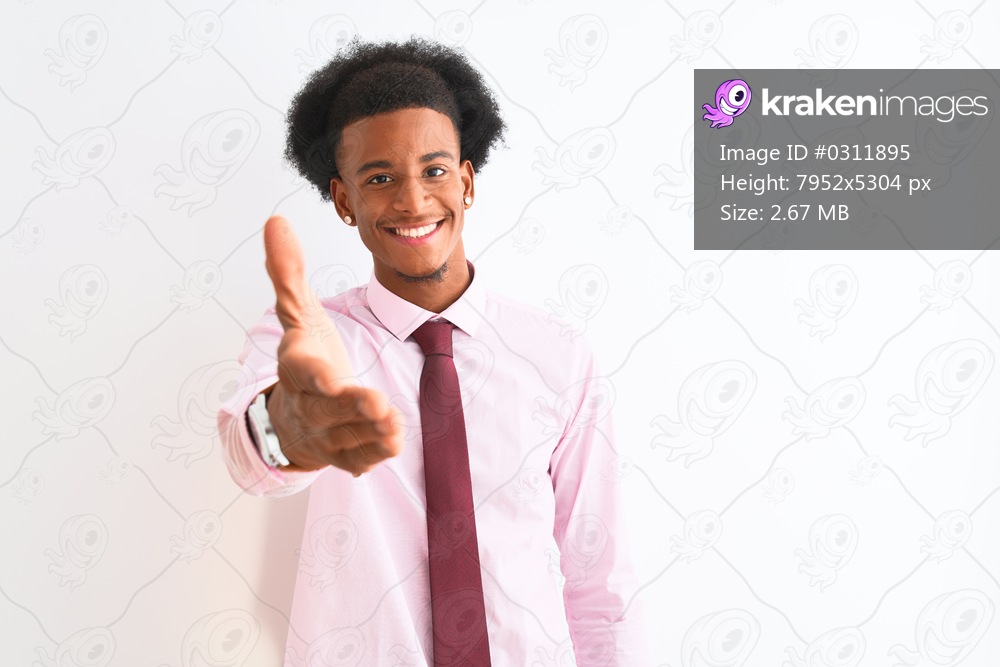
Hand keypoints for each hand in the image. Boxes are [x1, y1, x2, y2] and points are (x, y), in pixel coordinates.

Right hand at [262, 215, 403, 475]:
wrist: (292, 416)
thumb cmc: (305, 359)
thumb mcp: (299, 315)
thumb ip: (289, 273)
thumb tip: (276, 221)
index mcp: (298, 367)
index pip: (303, 372)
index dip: (316, 377)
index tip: (331, 377)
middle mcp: (308, 403)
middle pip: (327, 410)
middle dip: (351, 409)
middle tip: (378, 405)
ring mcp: (325, 433)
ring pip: (346, 438)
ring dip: (370, 434)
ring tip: (394, 424)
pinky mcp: (343, 455)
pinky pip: (358, 460)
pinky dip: (374, 455)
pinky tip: (393, 443)